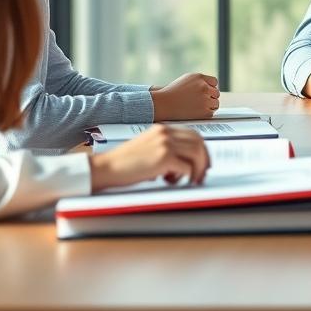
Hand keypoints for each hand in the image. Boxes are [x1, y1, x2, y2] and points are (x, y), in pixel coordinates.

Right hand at [89, 124, 209, 191]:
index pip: (192, 134)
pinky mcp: (164, 158)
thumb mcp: (148, 148)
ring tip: (189, 180)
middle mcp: (166, 133)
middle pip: (199, 142)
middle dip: (204, 160)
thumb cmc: (123, 162)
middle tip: (201, 175)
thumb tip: (186, 162)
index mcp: (162, 129)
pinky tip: (172, 181)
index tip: (202, 162)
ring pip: (197, 154)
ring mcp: (166, 144)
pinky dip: (185, 177)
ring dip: (197, 170)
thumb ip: (166, 149)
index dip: (201, 149)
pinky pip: (187, 168)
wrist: (106, 167)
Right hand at [151, 72, 219, 120]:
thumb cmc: (172, 93)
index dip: (210, 88)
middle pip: (216, 93)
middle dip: (210, 97)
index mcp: (199, 77)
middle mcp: (203, 87)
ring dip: (209, 106)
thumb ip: (199, 81)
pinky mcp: (204, 111)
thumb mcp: (186, 80)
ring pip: (216, 103)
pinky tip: (196, 112)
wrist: (163, 104)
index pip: (214, 82)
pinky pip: (211, 112)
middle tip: (200, 102)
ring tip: (198, 107)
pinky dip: (205, 113)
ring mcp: (205, 99)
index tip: (206, 93)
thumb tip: (212, 86)